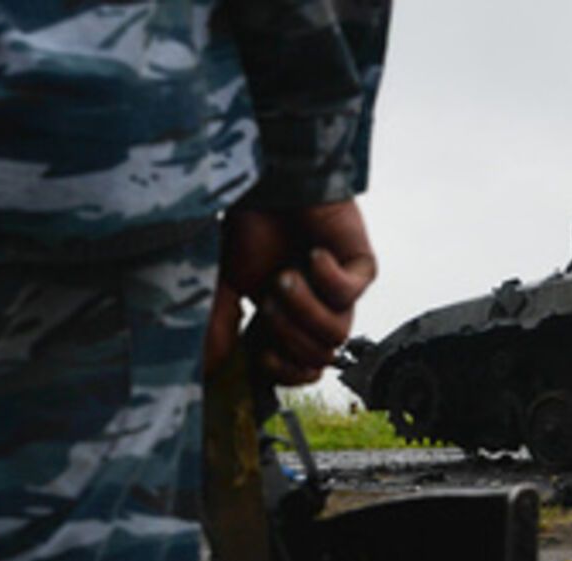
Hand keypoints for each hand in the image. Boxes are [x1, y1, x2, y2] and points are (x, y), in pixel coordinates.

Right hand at [208, 199, 376, 385]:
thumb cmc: (246, 223)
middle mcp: (315, 308)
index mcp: (285, 319)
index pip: (300, 368)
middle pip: (319, 357)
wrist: (268, 177)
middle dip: (290, 336)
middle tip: (270, 301)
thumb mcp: (219, 281)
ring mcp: (339, 289)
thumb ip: (216, 324)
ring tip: (286, 276)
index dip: (286, 372)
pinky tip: (313, 253)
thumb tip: (210, 366)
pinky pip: (350, 294)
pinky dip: (326, 277)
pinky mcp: (360, 266)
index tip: (263, 353)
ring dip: (305, 309)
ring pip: (337, 333)